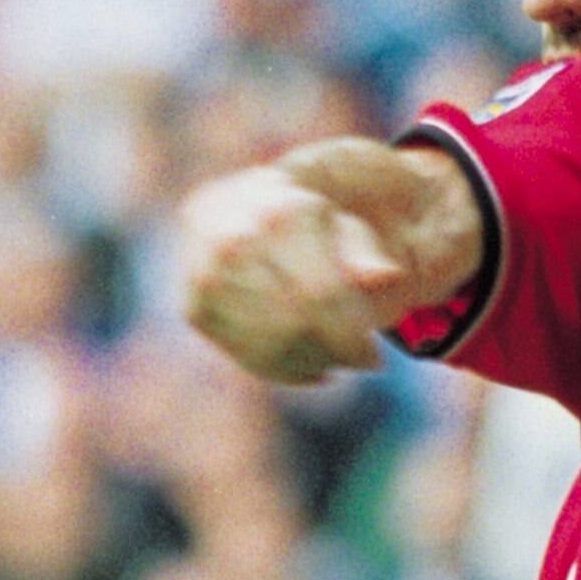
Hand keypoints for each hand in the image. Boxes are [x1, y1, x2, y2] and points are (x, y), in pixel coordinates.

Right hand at [178, 141, 471, 385]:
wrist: (229, 209)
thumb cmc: (299, 223)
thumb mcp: (337, 225)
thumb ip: (364, 251)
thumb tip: (386, 276)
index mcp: (280, 215)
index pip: (321, 294)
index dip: (351, 335)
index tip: (374, 358)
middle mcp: (234, 242)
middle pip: (294, 324)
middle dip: (331, 352)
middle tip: (354, 364)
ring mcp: (206, 276)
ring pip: (268, 346)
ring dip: (308, 365)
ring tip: (331, 365)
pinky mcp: (194, 307)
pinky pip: (242, 355)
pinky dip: (279, 371)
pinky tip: (304, 368)